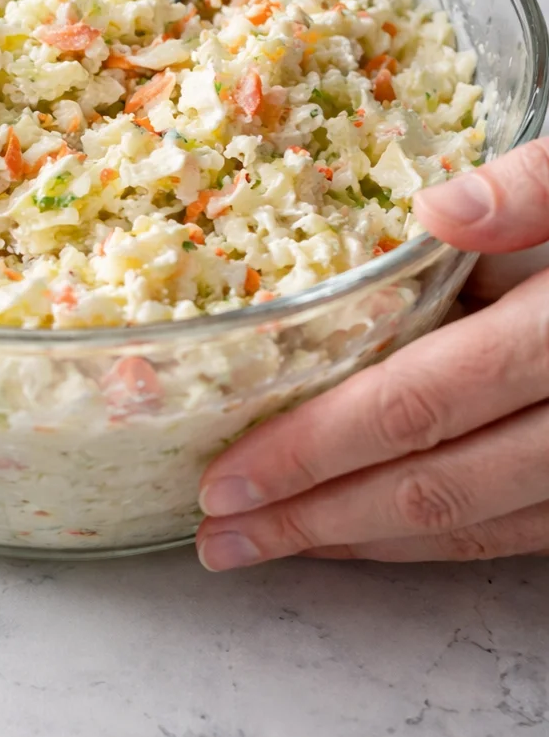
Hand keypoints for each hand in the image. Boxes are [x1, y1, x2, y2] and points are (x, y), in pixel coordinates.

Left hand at [196, 138, 548, 568]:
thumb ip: (539, 188)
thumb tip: (439, 207)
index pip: (426, 402)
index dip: (320, 448)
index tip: (228, 474)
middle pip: (438, 486)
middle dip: (316, 518)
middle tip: (219, 538)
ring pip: (479, 527)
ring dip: (364, 543)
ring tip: (269, 547)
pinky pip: (521, 533)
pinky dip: (435, 539)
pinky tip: (370, 532)